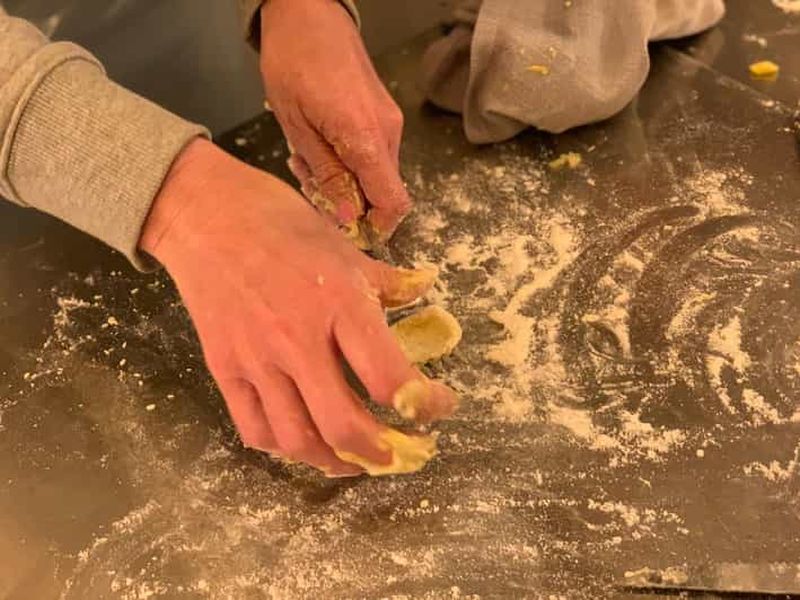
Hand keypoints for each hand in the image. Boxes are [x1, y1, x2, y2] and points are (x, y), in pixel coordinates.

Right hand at [140, 139, 456, 475]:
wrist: (204, 214)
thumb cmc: (281, 222)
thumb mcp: (345, 247)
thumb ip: (387, 282)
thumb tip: (423, 292)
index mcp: (339, 305)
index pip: (391, 379)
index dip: (425, 405)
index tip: (437, 406)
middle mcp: (299, 341)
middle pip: (344, 426)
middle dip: (382, 453)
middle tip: (401, 453)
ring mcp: (257, 360)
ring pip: (298, 440)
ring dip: (335, 462)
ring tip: (356, 461)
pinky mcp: (225, 369)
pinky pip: (255, 428)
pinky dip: (285, 448)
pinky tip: (304, 442)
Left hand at [259, 0, 410, 243]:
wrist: (309, 11)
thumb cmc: (293, 62)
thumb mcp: (297, 126)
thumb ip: (326, 173)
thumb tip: (346, 215)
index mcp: (366, 137)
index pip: (393, 200)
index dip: (377, 226)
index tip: (350, 231)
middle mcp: (389, 132)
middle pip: (382, 189)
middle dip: (350, 201)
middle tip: (310, 185)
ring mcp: (390, 121)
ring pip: (376, 172)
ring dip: (346, 180)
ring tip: (307, 160)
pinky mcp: (384, 113)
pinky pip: (374, 152)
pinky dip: (351, 161)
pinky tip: (320, 145)